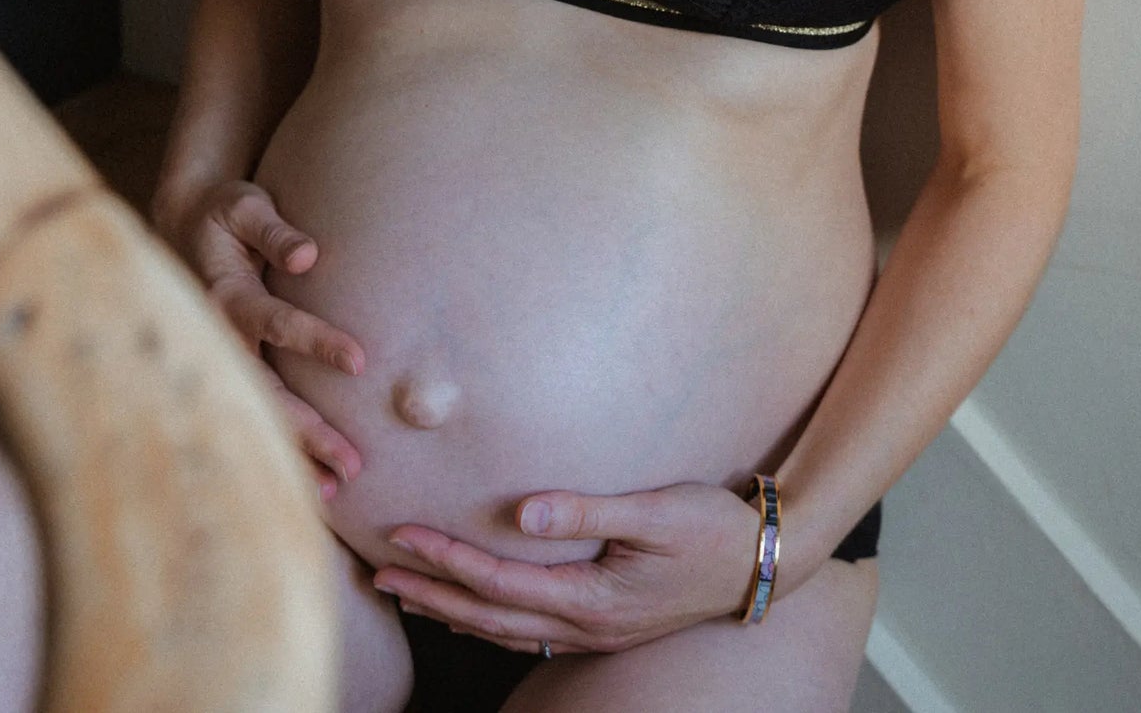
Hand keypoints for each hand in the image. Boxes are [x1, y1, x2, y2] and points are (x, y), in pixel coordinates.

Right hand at [159, 178, 365, 498]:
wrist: (182, 223)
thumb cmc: (225, 212)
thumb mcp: (244, 208)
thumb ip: (274, 231)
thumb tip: (307, 255)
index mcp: (225, 294)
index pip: (274, 322)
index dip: (315, 340)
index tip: (360, 361)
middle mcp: (219, 335)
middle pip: (264, 390)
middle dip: (306, 427)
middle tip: (352, 463)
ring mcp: (220, 357)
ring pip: (256, 411)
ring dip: (293, 449)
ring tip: (334, 490)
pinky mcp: (228, 368)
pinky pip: (252, 412)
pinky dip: (278, 446)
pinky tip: (310, 484)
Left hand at [372, 481, 765, 654]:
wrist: (760, 563)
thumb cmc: (710, 527)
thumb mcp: (655, 509)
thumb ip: (587, 511)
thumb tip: (523, 510)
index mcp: (592, 596)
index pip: (499, 581)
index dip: (448, 559)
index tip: (403, 536)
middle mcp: (585, 622)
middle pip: (489, 614)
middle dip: (431, 591)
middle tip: (380, 573)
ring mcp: (594, 630)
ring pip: (505, 629)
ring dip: (451, 610)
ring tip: (408, 594)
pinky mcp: (604, 623)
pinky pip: (529, 630)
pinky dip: (489, 620)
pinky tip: (472, 610)